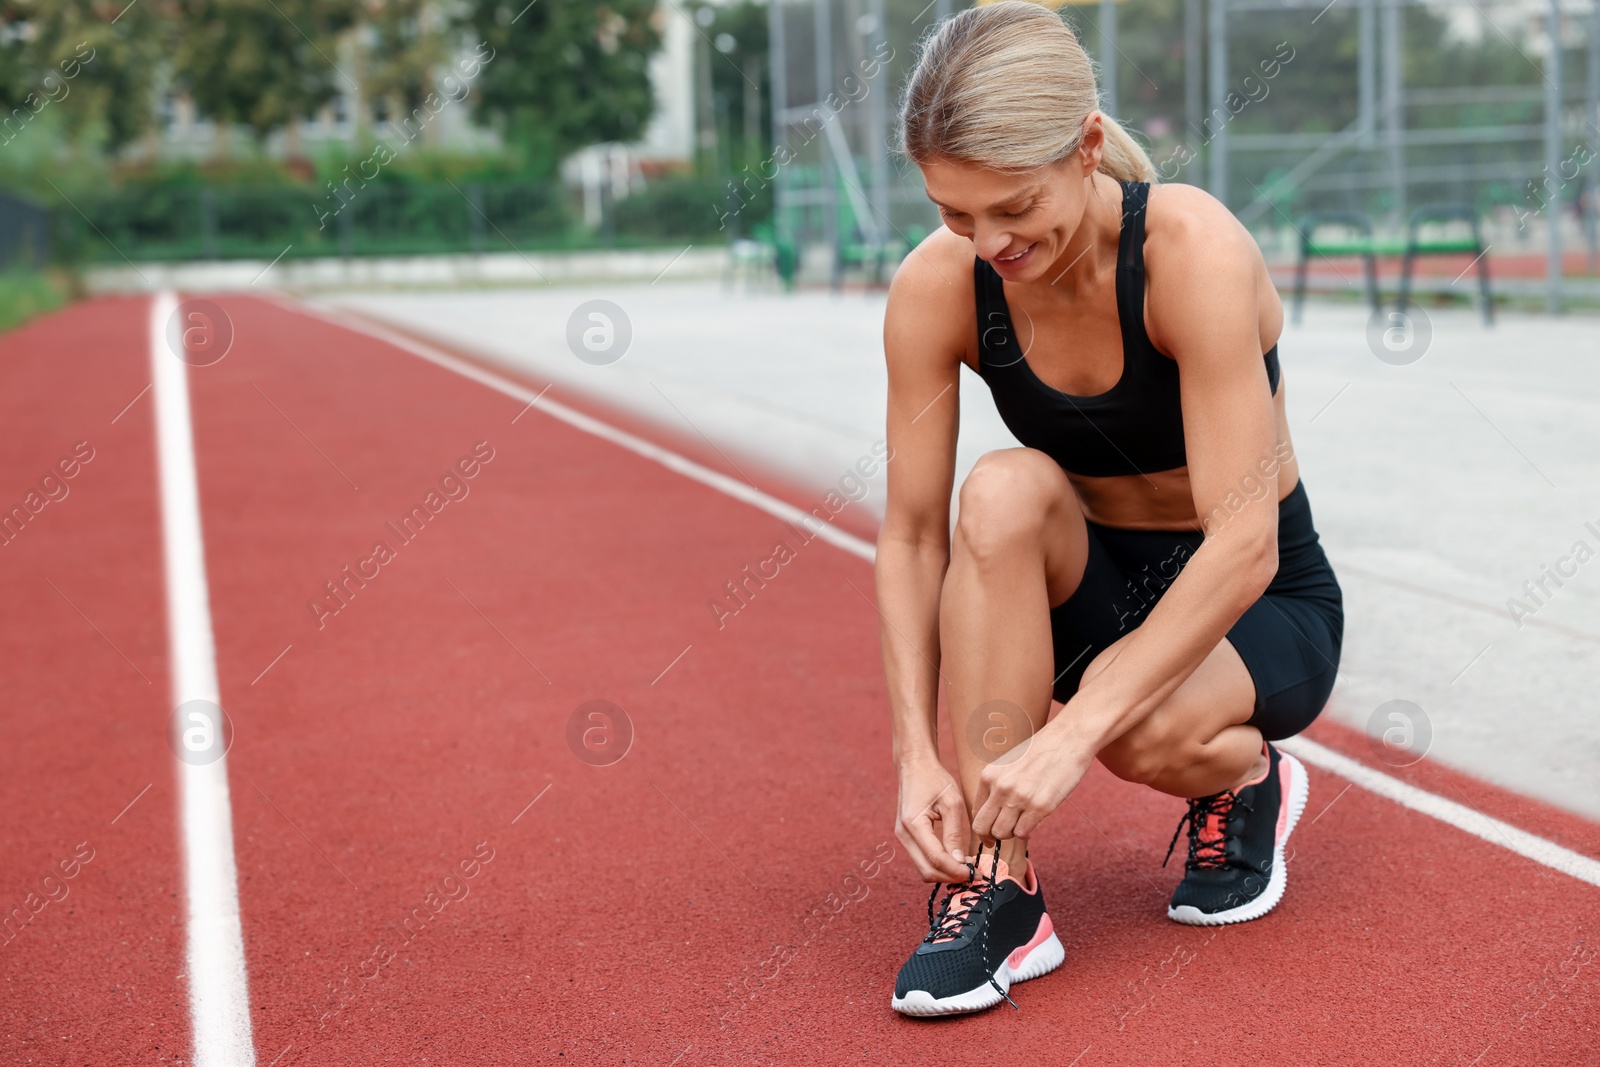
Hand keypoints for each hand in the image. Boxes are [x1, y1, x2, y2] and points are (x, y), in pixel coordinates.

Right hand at [894, 757, 972, 882]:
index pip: (936, 858)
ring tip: (967, 867)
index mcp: (913, 824)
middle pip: (926, 870)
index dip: (957, 871)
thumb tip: (960, 861)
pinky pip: (921, 860)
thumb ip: (955, 833)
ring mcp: (902, 837)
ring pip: (923, 869)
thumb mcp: (951, 802)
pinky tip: (956, 859)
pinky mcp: (906, 838)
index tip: (977, 873)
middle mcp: (903, 835)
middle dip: (951, 877)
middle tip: (974, 874)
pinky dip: (939, 865)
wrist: (915, 766)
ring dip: (945, 873)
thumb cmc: (935, 779)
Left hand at [970, 724, 1092, 843]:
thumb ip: (998, 785)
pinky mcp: (1040, 806)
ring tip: (1022, 823)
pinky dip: (1027, 832)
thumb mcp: (1008, 764)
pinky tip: (1034, 820)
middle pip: (983, 828)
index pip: (975, 813)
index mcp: (989, 775)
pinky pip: (1023, 833)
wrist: (1068, 738)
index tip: (990, 834)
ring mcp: (1019, 797)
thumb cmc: (1040, 751)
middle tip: (1004, 835)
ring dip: (1011, 834)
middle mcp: (1000, 787)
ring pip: (1002, 834)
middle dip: (992, 836)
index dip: (983, 828)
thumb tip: (993, 814)